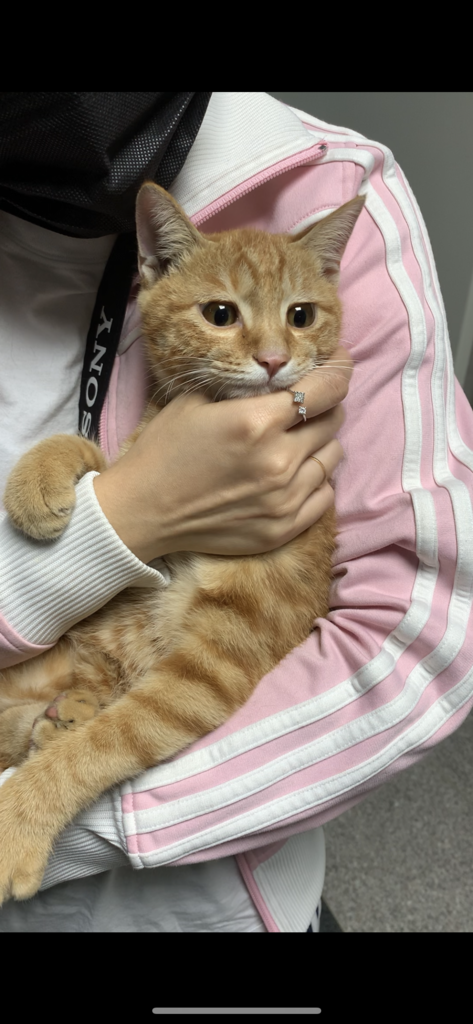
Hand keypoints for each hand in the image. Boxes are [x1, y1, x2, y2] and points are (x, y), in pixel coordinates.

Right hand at [93, 346, 351, 563]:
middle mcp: (279, 460)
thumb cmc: (164, 451)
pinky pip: (326, 495)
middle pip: (332, 421)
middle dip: (325, 406)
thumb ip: (244, 389)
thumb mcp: (196, 402)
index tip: (339, 363)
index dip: (338, 371)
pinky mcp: (283, 528)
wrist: (143, 511)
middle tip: (309, 403)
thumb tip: (278, 377)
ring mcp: (285, 498)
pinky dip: (317, 479)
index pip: (325, 389)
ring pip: (332, 457)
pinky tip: (296, 473)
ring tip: (298, 440)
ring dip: (321, 443)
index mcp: (257, 422)